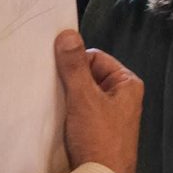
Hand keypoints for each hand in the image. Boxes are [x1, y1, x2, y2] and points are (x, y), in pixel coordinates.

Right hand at [55, 30, 142, 172]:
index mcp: (127, 84)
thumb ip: (74, 68)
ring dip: (63, 97)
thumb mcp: (84, 98)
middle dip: (67, 80)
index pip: (96, 58)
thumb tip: (67, 34)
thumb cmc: (99, 138)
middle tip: (45, 82)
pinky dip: (63, 113)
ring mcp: (107, 115)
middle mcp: (120, 97)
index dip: (75, 61)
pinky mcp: (94, 131)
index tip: (52, 65)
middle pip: (87, 77)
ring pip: (80, 96)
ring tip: (46, 98)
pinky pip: (76, 113)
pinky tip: (50, 115)